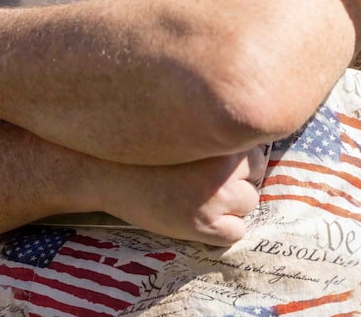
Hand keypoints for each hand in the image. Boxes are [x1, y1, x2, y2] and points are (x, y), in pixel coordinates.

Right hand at [97, 145, 267, 245]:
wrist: (104, 172)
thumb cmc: (142, 146)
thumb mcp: (183, 127)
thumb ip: (214, 131)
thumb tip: (249, 137)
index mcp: (222, 137)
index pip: (254, 150)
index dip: (235, 158)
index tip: (213, 162)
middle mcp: (225, 165)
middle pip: (256, 176)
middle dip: (237, 180)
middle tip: (204, 181)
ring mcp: (217, 196)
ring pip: (248, 204)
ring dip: (230, 205)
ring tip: (196, 199)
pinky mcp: (205, 225)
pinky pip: (235, 233)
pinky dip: (221, 231)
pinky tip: (196, 219)